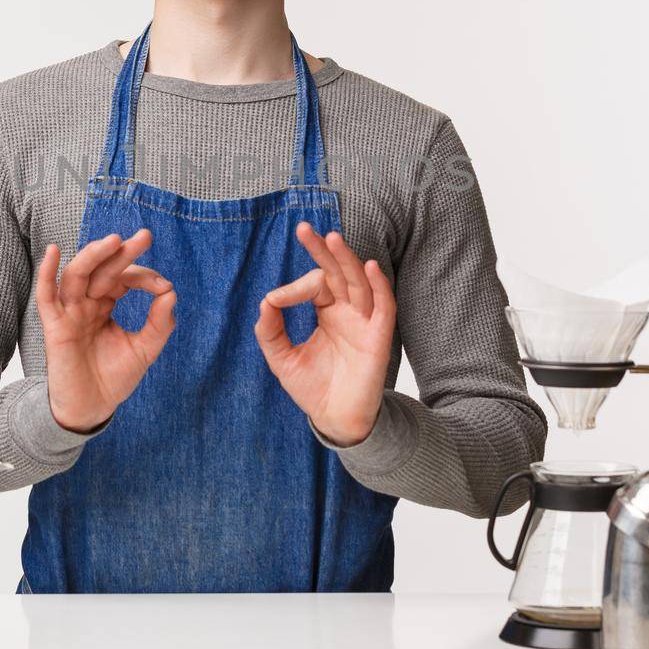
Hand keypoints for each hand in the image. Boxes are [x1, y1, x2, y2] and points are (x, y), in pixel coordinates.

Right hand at [35, 228, 176, 432]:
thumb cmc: (114, 378)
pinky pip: (46, 296)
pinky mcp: (55, 327)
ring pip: (77, 275)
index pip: (123, 279)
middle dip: (122, 253)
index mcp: (106, 305)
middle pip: (102, 270)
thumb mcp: (145, 349)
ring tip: (113, 241)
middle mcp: (86, 304)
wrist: (92, 408)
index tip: (163, 286)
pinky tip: (53, 251)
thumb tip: (171, 292)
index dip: (143, 278)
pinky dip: (46, 273)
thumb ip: (159, 323)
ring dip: (93, 255)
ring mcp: (69, 313)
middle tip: (144, 237)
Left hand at [253, 222, 395, 445]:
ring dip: (348, 260)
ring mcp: (365, 322)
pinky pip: (384, 306)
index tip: (275, 301)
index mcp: (327, 312)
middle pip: (338, 272)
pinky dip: (379, 286)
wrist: (333, 419)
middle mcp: (348, 312)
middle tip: (305, 229)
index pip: (315, 284)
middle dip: (323, 251)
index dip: (294, 287)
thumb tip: (265, 300)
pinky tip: (369, 267)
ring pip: (359, 283)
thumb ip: (270, 330)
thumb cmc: (312, 388)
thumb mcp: (282, 358)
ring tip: (333, 239)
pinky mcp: (379, 338)